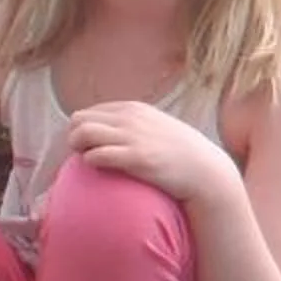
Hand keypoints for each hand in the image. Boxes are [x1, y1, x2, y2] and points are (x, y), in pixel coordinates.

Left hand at [62, 101, 235, 204]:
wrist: (206, 171)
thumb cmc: (179, 153)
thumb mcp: (155, 126)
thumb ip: (133, 124)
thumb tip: (110, 130)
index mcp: (133, 109)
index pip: (88, 112)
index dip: (81, 131)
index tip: (85, 148)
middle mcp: (130, 118)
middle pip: (78, 120)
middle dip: (74, 138)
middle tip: (83, 156)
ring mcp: (133, 137)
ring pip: (82, 133)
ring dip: (77, 149)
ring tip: (87, 161)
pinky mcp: (137, 158)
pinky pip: (97, 155)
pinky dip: (90, 161)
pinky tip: (99, 169)